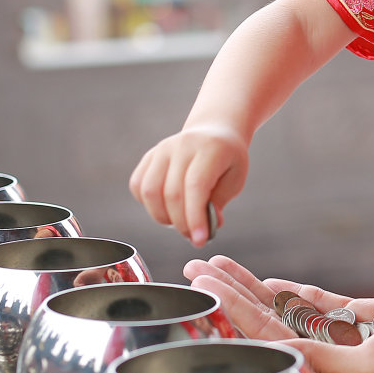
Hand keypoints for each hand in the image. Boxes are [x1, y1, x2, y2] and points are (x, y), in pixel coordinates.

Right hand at [128, 123, 247, 246]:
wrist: (214, 131)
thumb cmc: (227, 160)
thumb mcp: (235, 178)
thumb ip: (219, 202)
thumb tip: (205, 228)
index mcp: (210, 148)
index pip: (196, 186)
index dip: (195, 217)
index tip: (200, 241)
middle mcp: (182, 146)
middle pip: (172, 193)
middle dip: (181, 223)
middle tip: (193, 236)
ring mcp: (162, 149)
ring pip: (150, 191)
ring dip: (162, 216)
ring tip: (180, 221)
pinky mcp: (148, 157)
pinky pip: (138, 186)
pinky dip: (148, 205)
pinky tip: (166, 208)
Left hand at [184, 256, 373, 372]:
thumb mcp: (372, 366)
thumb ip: (322, 357)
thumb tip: (274, 349)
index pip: (264, 341)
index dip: (231, 312)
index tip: (204, 286)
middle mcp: (326, 362)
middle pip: (265, 324)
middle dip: (230, 295)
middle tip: (196, 267)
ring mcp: (343, 342)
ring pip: (286, 313)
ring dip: (254, 289)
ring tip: (221, 266)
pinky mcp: (364, 324)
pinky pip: (319, 308)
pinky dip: (293, 295)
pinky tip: (271, 284)